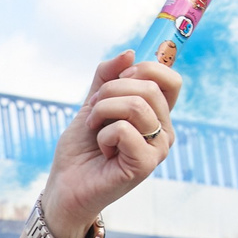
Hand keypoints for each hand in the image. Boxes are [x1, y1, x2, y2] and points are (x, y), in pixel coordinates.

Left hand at [39, 53, 182, 237]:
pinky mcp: (146, 165)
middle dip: (110, 91)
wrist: (66, 185)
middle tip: (94, 111)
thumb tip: (129, 53)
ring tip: (94, 128)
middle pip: (149, 87)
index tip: (120, 78)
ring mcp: (158, 150)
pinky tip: (102, 151)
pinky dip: (103, 135)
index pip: (170, 80)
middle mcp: (164, 132)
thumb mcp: (92, 103)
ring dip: (102, 111)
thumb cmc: (81, 149)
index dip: (146, 68)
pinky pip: (124, 130)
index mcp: (157, 115)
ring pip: (135, 105)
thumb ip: (108, 77)